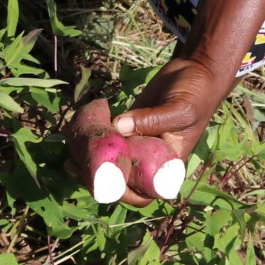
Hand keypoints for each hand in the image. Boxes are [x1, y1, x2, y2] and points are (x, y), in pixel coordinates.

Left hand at [63, 57, 227, 206]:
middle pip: (122, 179)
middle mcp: (150, 159)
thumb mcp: (179, 110)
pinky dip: (94, 137)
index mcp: (166, 166)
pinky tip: (76, 133)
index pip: (144, 192)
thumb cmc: (196, 95)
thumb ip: (151, 120)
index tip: (104, 182)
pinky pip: (109, 136)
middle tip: (75, 166)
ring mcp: (138, 142)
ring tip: (68, 155)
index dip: (123, 193)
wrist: (196, 71)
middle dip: (98, 178)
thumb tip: (117, 126)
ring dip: (91, 160)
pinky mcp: (128, 124)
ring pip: (112, 159)